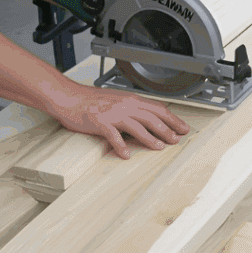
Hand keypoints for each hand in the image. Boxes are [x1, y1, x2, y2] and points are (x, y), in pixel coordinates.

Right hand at [47, 84, 188, 158]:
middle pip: (152, 118)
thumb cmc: (90, 100)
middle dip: (167, 129)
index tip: (182, 127)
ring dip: (150, 138)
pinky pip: (114, 136)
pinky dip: (121, 146)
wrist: (69, 98)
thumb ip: (131, 108)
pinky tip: (126, 154)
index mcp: (130, 100)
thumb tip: (146, 118)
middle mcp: (124, 105)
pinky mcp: (100, 123)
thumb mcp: (116, 100)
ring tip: (160, 147)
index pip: (157, 108)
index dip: (172, 119)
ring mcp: (113, 114)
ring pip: (137, 127)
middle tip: (177, 139)